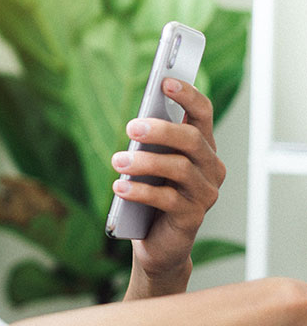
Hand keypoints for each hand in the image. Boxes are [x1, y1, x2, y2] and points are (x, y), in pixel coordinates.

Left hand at [113, 78, 225, 298]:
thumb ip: (148, 144)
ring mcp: (205, 193)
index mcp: (201, 146)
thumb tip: (135, 123)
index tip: (165, 83)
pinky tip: (119, 188)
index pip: (202, 113)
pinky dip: (140, 191)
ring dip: (144, 163)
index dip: (187, 95)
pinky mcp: (192, 217)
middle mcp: (210, 167)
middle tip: (130, 127)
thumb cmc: (152, 193)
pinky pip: (167, 199)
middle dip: (160, 130)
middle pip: (191, 139)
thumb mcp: (149, 164)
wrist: (157, 242)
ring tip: (116, 161)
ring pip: (179, 168)